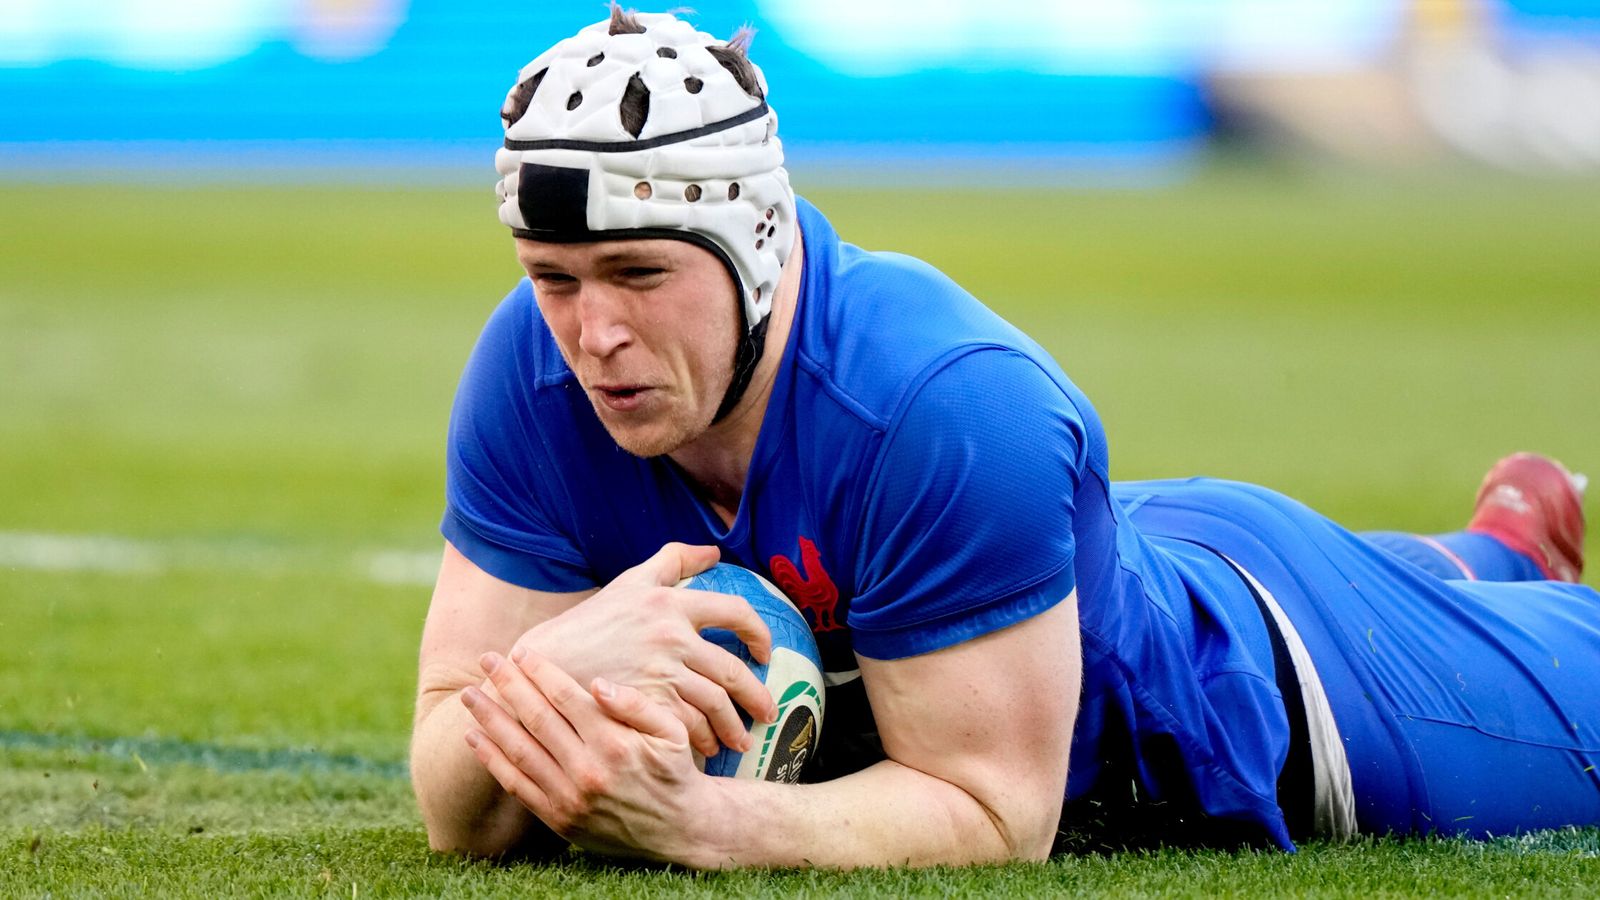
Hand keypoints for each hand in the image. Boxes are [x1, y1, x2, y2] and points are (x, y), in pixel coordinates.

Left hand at [462, 647, 717, 862]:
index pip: (566, 698)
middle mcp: (588, 770)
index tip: (522, 650)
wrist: (679, 828)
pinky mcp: (559, 818)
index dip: (541, 671)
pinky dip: (493, 761)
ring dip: (490, 719)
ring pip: (520, 750)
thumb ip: (637, 705)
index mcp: (615, 744)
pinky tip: (475, 738)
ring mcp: (570, 797)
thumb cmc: (675, 769)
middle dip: (508, 685)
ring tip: (469, 695)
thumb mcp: (673, 730)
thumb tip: (598, 683)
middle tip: (486, 659)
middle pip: (537, 718)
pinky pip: (517, 785)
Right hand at [512, 543, 776, 758]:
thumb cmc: (587, 623)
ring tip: (738, 742)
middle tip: (767, 713)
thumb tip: (713, 553)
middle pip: (732, 671)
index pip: (736, 613)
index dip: (759, 634)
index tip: (765, 653)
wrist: (539, 665)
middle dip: (756, 697)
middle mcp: (670, 636)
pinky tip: (705, 749)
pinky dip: (702, 740)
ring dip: (731, 728)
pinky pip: (689, 727)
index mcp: (670, 603)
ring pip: (714, 705)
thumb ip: (672, 561)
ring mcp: (658, 673)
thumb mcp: (629, 583)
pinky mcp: (646, 705)